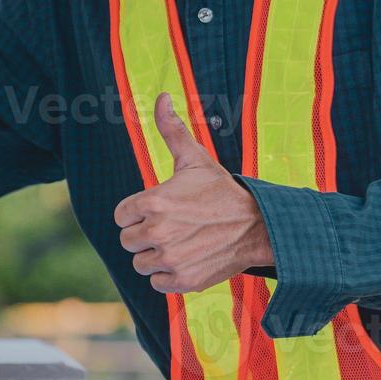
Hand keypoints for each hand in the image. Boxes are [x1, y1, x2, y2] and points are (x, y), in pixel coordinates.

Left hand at [114, 93, 274, 293]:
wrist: (259, 226)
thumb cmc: (221, 191)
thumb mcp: (195, 159)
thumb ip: (171, 130)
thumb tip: (162, 97)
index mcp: (152, 201)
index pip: (121, 216)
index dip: (137, 213)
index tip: (159, 210)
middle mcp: (157, 231)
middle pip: (128, 241)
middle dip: (145, 234)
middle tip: (173, 227)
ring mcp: (170, 258)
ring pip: (140, 263)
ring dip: (156, 255)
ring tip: (181, 242)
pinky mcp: (182, 280)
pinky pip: (156, 282)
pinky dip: (168, 275)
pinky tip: (187, 259)